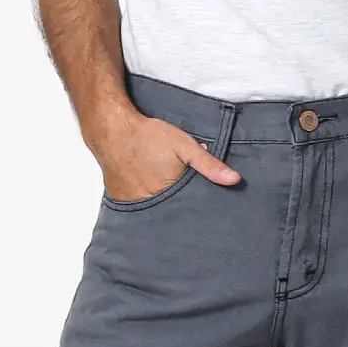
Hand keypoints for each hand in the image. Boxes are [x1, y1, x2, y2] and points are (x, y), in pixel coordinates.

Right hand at [96, 107, 241, 200]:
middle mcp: (149, 204)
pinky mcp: (121, 201)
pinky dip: (147, 204)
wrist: (112, 130)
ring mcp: (133, 205)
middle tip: (188, 207)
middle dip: (181, 213)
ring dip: (163, 210)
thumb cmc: (149, 137)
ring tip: (168, 200)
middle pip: (172, 215)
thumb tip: (235, 179)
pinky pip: (138, 209)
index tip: (205, 211)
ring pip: (155, 214)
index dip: (198, 211)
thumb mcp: (185, 146)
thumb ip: (209, 164)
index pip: (189, 212)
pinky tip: (151, 195)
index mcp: (168, 195)